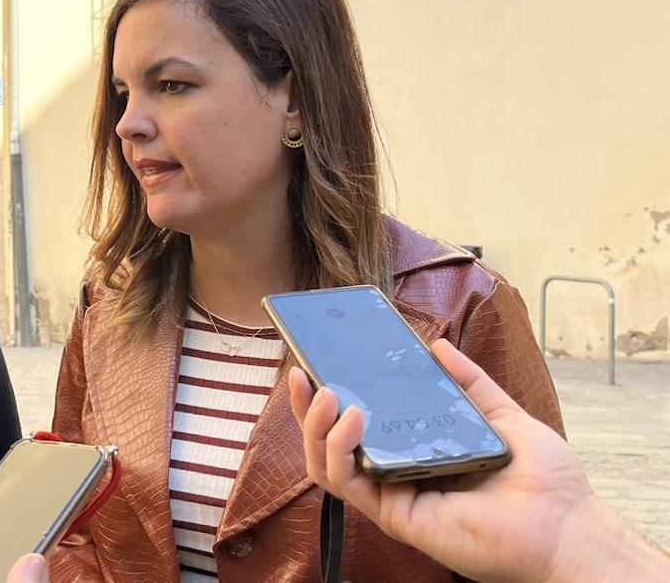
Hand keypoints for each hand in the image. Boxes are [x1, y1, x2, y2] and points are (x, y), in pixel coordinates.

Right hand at [289, 338, 592, 582]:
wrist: (566, 524)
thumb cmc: (544, 481)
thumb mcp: (502, 414)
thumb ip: (468, 382)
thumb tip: (437, 345)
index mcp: (416, 451)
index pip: (360, 425)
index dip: (333, 397)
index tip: (320, 362)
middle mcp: (397, 474)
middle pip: (331, 444)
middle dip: (307, 410)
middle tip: (301, 374)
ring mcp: (392, 495)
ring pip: (327, 465)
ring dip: (316, 427)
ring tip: (326, 392)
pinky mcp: (395, 515)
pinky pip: (350, 483)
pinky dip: (340, 449)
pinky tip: (354, 418)